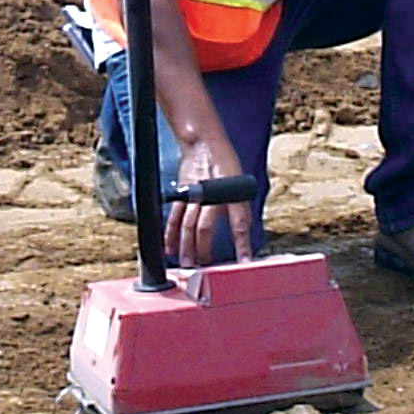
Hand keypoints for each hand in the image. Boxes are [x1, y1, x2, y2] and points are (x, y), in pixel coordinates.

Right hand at [165, 132, 254, 266]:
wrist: (204, 145)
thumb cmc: (225, 165)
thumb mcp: (240, 184)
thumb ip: (239, 208)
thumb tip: (242, 231)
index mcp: (232, 194)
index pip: (239, 224)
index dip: (242, 245)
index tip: (244, 262)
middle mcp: (212, 195)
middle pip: (205, 228)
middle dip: (204, 249)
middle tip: (205, 267)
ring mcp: (194, 195)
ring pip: (187, 225)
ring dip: (186, 246)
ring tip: (187, 264)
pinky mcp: (182, 194)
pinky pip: (174, 217)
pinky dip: (170, 234)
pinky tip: (169, 248)